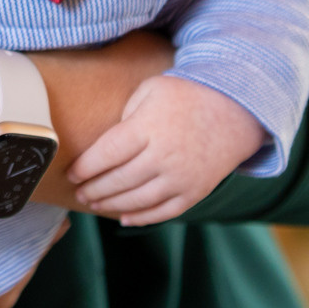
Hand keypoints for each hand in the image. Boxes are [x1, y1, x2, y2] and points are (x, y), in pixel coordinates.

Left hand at [67, 75, 266, 225]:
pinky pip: (164, 211)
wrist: (236, 111)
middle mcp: (164, 156)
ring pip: (138, 200)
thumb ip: (125, 114)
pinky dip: (142, 217)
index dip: (86, 167)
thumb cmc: (186, 96)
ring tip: (94, 203)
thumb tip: (105, 144)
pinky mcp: (195, 192)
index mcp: (148, 128)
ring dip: (111, 205)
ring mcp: (181, 177)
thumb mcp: (151, 89)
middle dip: (94, 189)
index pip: (107, 153)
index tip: (72, 173)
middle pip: (119, 180)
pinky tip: (125, 217)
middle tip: (79, 192)